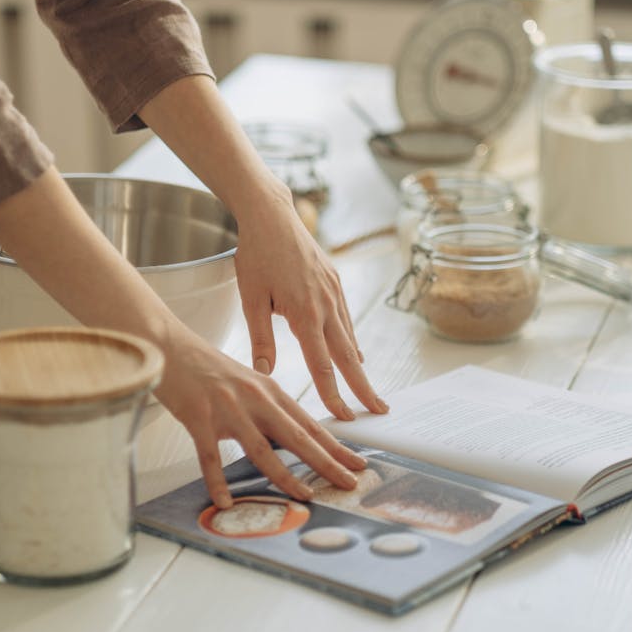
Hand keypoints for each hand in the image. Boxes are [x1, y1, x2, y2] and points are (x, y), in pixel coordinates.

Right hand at [156, 326, 367, 507]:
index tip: (358, 464)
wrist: (170, 346)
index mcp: (270, 391)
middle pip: (297, 436)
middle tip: (350, 483)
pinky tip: (224, 502)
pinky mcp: (199, 418)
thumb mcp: (248, 384)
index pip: (310, 424)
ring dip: (285, 475)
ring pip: (261, 449)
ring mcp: (227, 409)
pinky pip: (210, 456)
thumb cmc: (209, 369)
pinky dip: (217, 481)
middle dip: (326, 462)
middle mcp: (255, 399)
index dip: (336, 446)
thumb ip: (269, 409)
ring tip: (305, 496)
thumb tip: (291, 440)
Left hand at [234, 184, 388, 421]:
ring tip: (369, 392)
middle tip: (379, 412)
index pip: (322, 364)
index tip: (342, 417)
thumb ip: (261, 340)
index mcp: (304, 312)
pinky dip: (352, 340)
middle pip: (348, 356)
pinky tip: (355, 355)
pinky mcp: (335, 281)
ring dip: (359, 367)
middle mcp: (325, 304)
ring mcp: (334, 291)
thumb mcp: (251, 300)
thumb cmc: (256, 255)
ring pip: (349, 337)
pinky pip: (346, 319)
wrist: (271, 215)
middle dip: (363, 387)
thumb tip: (264, 375)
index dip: (332, 394)